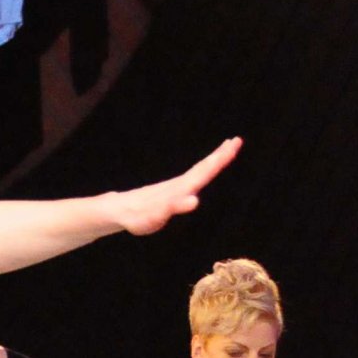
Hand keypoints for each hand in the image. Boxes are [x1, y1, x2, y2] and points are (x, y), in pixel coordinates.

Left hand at [103, 138, 240, 235]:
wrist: (120, 212)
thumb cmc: (137, 217)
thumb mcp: (155, 215)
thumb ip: (174, 207)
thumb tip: (194, 199)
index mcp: (180, 188)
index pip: (205, 171)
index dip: (220, 159)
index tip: (234, 143)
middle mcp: (180, 185)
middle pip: (204, 168)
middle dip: (221, 156)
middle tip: (237, 140)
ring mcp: (176, 188)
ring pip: (199, 171)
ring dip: (214, 160)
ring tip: (227, 148)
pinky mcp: (172, 193)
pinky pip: (192, 179)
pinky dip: (203, 171)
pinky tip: (207, 168)